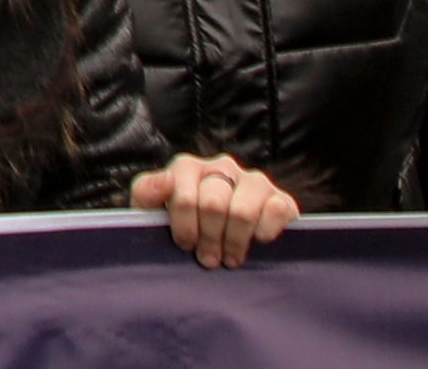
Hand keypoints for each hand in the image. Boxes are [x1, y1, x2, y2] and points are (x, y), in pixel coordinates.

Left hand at [135, 153, 299, 266]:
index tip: (185, 246)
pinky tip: (257, 242)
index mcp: (187, 167)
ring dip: (234, 241)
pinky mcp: (281, 198)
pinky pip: (276, 209)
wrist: (221, 245)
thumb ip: (147, 192)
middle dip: (209, 239)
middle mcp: (222, 167)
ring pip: (243, 210)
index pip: (184, 197)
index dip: (185, 229)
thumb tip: (166, 179)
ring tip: (230, 258)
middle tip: (209, 259)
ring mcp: (253, 181)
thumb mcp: (153, 211)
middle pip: (213, 205)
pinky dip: (265, 231)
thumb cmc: (183, 228)